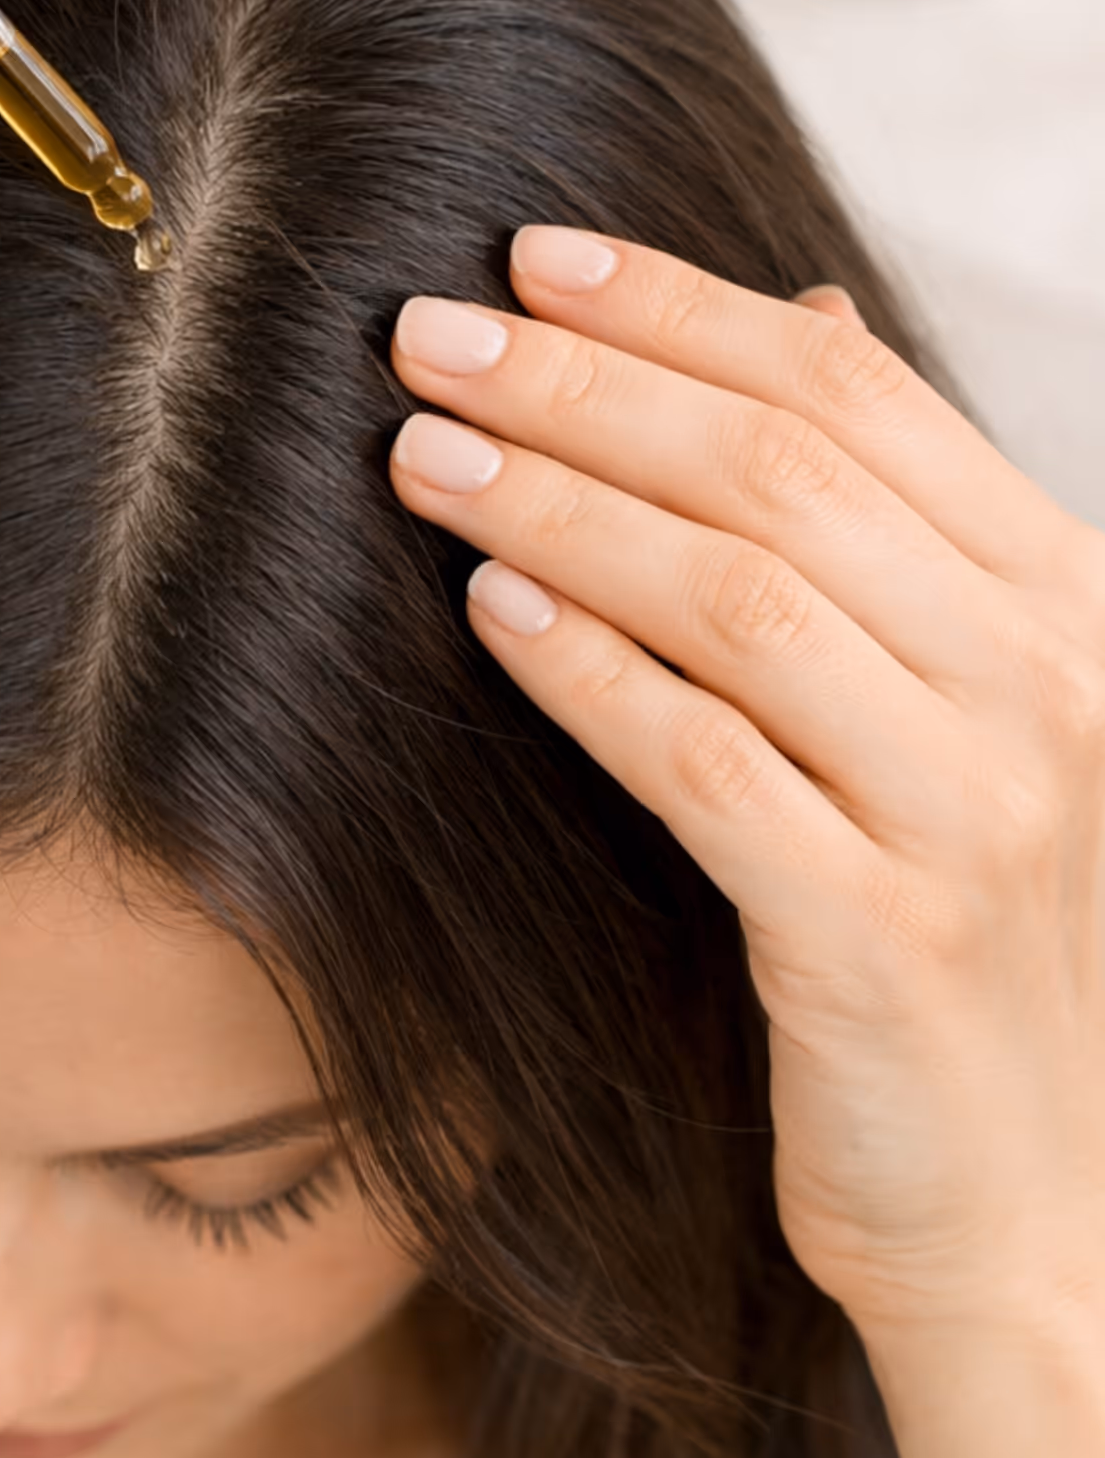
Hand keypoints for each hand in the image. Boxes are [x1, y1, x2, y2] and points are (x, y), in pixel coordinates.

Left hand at [388, 226, 1104, 1337]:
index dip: (681, 307)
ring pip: (738, 598)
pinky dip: (587, 670)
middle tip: (425, 333)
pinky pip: (706, 764)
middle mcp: (1044, 683)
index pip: (853, 395)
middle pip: (777, 474)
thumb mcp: (962, 697)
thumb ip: (894, 520)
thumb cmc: (963, 920)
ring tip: (418, 450)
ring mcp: (977, 812)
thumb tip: (806, 315)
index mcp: (1066, 597)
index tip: (528, 257)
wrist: (1040, 1199)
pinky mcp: (883, 939)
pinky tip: (487, 605)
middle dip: (585, 385)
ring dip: (559, 506)